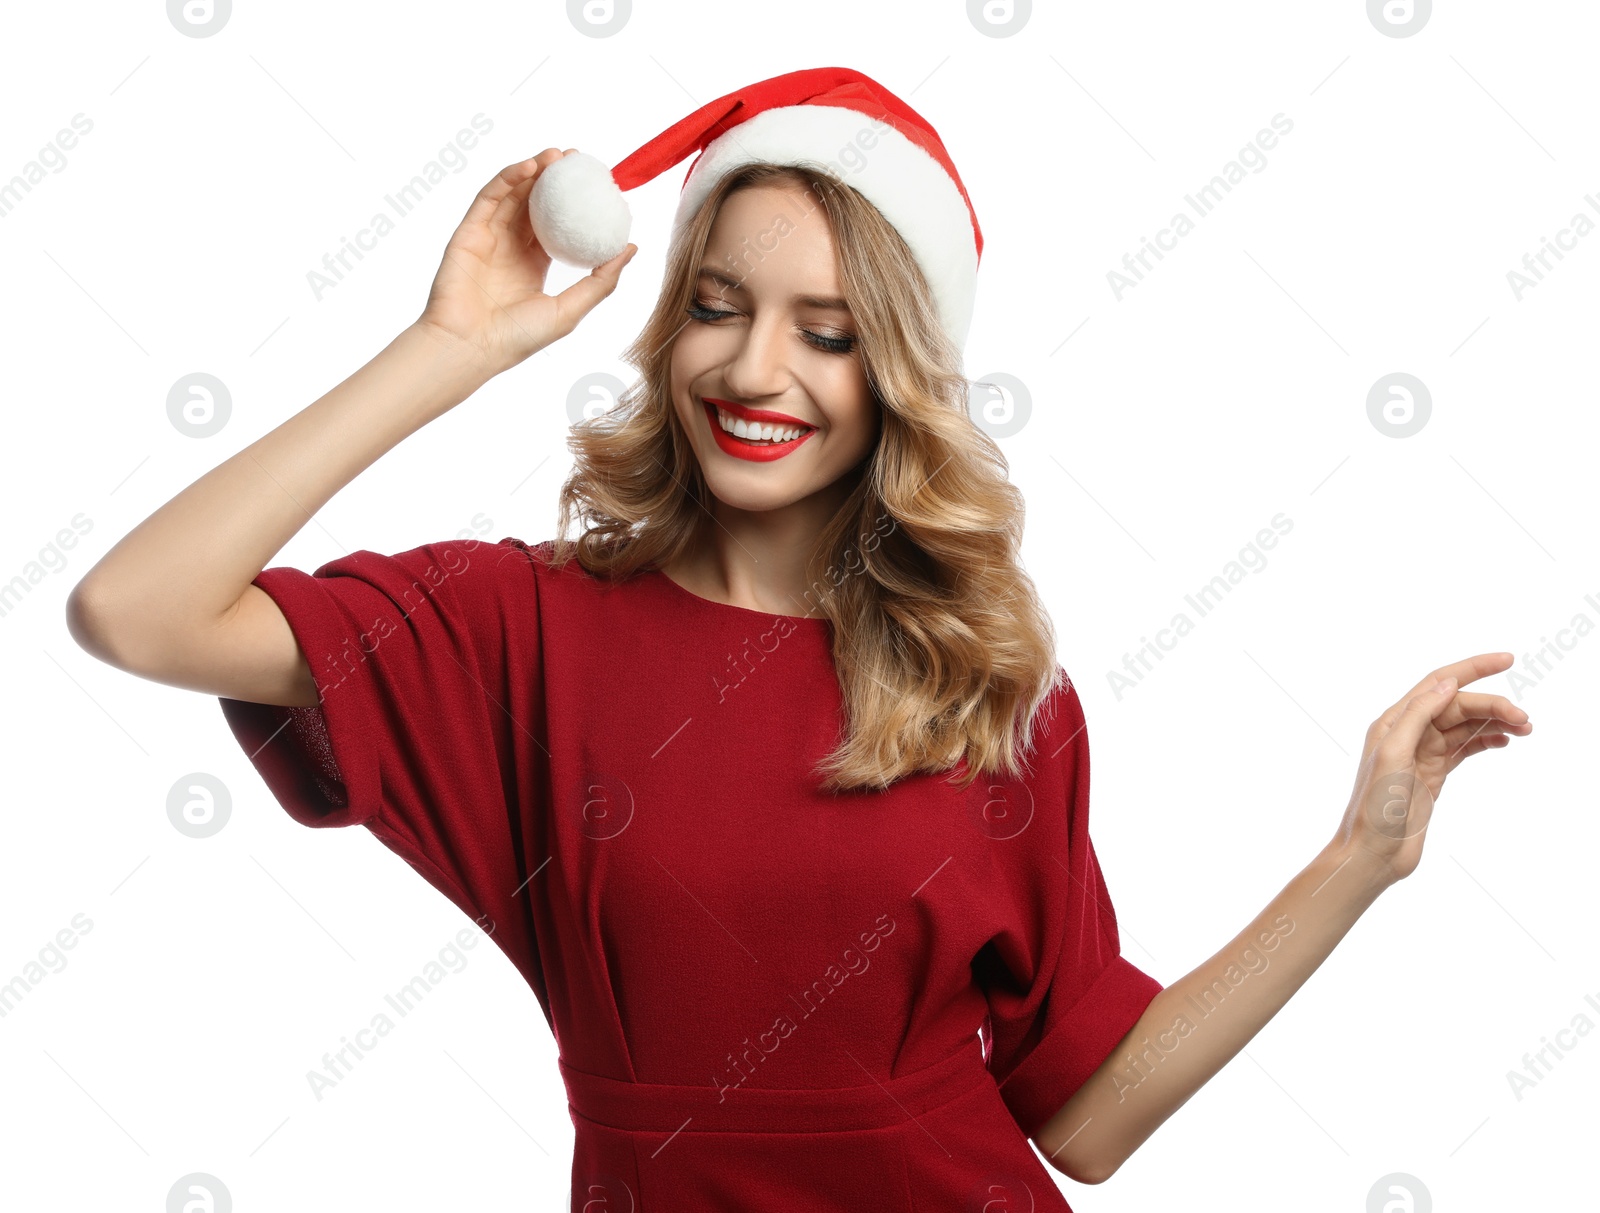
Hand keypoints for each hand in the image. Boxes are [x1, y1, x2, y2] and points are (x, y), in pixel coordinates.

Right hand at [414, 148, 636, 376]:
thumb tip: (631, 248)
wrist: (470, 347)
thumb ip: (601, 280)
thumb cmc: (518, 338)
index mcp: (534, 266)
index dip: (576, 204)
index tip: (598, 186)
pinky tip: (530, 167)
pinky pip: (490, 198)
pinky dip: (508, 178)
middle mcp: (511, 249)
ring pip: (513, 195)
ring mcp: (488, 238)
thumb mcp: (570, 309)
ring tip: (557, 155)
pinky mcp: (468, 232)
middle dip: (556, 179)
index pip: (557, 226)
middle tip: (578, 160)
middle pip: (535, 204)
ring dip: (534, 170)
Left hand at [1331, 652, 1531, 887]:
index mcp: (1393, 722)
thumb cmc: (1374, 806)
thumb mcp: (1394, 755)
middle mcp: (1407, 733)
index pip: (1439, 684)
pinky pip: (1464, 748)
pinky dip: (1485, 741)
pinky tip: (1504, 741)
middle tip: (1525, 720)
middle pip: (1458, 706)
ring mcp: (1422, 754)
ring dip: (1494, 723)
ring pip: (1465, 727)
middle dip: (1492, 707)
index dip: (1473, 669)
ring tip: (1525, 729)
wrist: (1373, 852)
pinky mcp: (1433, 774)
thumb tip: (1446, 684)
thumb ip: (1418, 715)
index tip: (1507, 660)